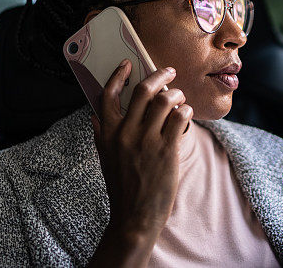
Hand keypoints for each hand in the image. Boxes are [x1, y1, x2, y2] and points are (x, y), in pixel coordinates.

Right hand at [89, 60, 192, 238]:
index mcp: (107, 133)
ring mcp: (146, 140)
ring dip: (177, 94)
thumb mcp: (105, 160)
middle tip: (170, 71)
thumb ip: (101, 136)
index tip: (127, 64)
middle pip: (143, 90)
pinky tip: (187, 115)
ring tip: (180, 98)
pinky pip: (180, 117)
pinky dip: (186, 111)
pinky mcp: (166, 150)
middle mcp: (125, 133)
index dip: (118, 75)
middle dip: (160, 75)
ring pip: (165, 100)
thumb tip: (95, 116)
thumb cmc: (122, 188)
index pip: (108, 95)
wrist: (135, 218)